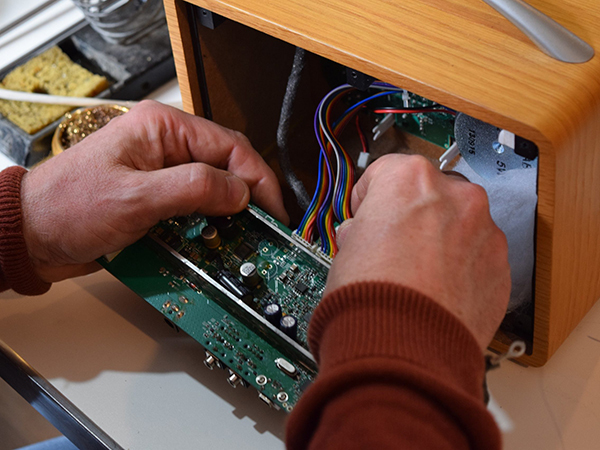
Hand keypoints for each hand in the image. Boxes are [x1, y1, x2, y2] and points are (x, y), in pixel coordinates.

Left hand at [21, 100, 287, 282]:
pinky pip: (195, 207)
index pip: (230, 147)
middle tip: (265, 229)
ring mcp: (163, 172)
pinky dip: (208, 226)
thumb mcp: (135, 198)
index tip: (274, 212)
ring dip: (229, 215)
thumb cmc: (67, 207)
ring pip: (214, 189)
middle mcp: (167, 145)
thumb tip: (239, 192)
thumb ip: (192, 189)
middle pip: (227, 167)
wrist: (32, 235)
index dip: (258, 180)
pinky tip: (215, 242)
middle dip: (249, 198)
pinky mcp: (158, 196)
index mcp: (163, 129)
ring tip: (244, 239)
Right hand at [328, 154, 509, 349]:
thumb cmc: (372, 297)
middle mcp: (455, 195)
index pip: (385, 171)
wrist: (403, 346)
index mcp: (410, 179)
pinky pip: (477, 256)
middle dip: (411, 215)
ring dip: (440, 240)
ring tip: (416, 276)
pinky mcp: (501, 267)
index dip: (369, 197)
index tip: (366, 214)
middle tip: (392, 246)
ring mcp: (484, 231)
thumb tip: (363, 235)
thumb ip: (361, 230)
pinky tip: (437, 292)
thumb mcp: (345, 249)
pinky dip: (461, 268)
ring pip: (458, 224)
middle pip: (428, 194)